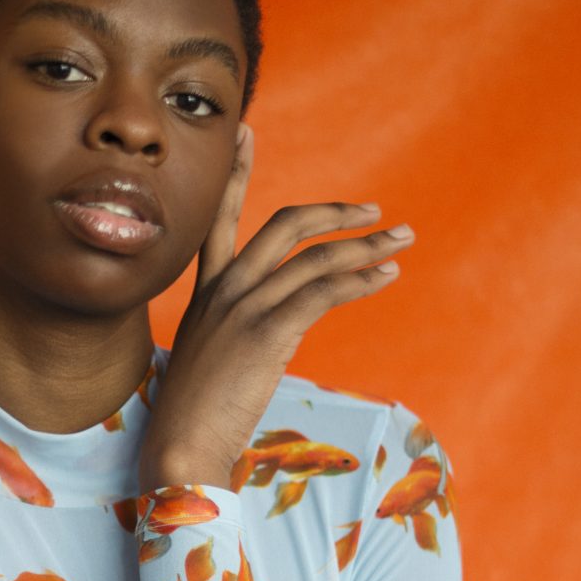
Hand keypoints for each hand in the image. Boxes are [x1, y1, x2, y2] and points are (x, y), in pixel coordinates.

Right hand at [137, 121, 415, 488]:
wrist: (179, 449)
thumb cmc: (194, 419)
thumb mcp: (208, 361)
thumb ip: (235, 332)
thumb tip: (270, 332)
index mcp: (206, 293)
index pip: (220, 218)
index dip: (236, 173)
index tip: (246, 132)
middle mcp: (225, 290)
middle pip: (285, 225)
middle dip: (335, 213)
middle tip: (374, 212)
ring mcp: (244, 308)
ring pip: (315, 257)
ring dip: (366, 246)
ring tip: (400, 242)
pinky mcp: (267, 333)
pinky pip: (324, 291)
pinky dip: (360, 280)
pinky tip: (384, 277)